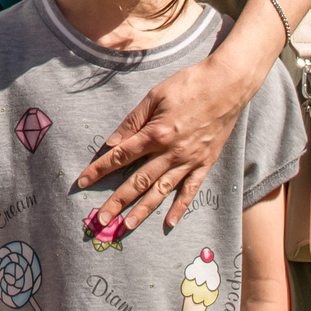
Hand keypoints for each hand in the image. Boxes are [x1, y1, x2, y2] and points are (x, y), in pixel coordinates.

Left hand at [76, 48, 257, 234]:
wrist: (228, 85)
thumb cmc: (189, 84)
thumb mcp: (155, 96)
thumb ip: (133, 121)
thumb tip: (112, 142)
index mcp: (156, 133)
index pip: (121, 156)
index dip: (100, 169)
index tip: (83, 182)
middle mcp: (171, 152)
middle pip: (138, 181)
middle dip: (117, 201)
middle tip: (101, 220)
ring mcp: (189, 160)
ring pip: (161, 191)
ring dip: (143, 210)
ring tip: (127, 226)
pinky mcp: (205, 163)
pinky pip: (191, 190)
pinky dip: (180, 207)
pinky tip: (169, 223)